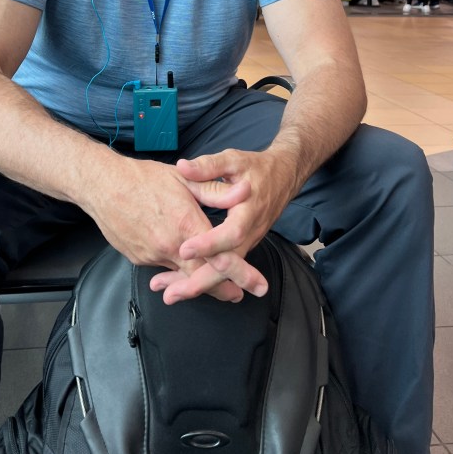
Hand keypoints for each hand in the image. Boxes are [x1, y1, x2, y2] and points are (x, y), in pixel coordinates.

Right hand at [85, 157, 261, 302]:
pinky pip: (162, 268)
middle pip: (203, 277)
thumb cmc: (144, 178)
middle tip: (238, 295)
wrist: (103, 186)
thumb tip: (245, 191)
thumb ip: (216, 191)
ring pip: (181, 275)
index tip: (256, 286)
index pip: (221, 257)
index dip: (241, 274)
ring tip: (212, 286)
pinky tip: (179, 268)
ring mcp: (153, 255)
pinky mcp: (139, 259)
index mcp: (187, 225)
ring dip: (197, 281)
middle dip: (223, 289)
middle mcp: (171, 246)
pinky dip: (174, 271)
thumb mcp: (185, 180)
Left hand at [148, 145, 297, 304]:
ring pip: (224, 271)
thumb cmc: (256, 168)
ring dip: (197, 284)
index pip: (231, 233)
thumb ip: (209, 166)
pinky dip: (203, 276)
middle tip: (171, 293)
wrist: (283, 176)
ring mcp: (247, 242)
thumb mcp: (234, 160)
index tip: (184, 249)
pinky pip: (223, 266)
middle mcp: (250, 233)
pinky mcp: (241, 246)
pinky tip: (180, 283)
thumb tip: (183, 167)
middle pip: (228, 265)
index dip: (209, 244)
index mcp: (248, 211)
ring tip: (168, 294)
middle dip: (200, 281)